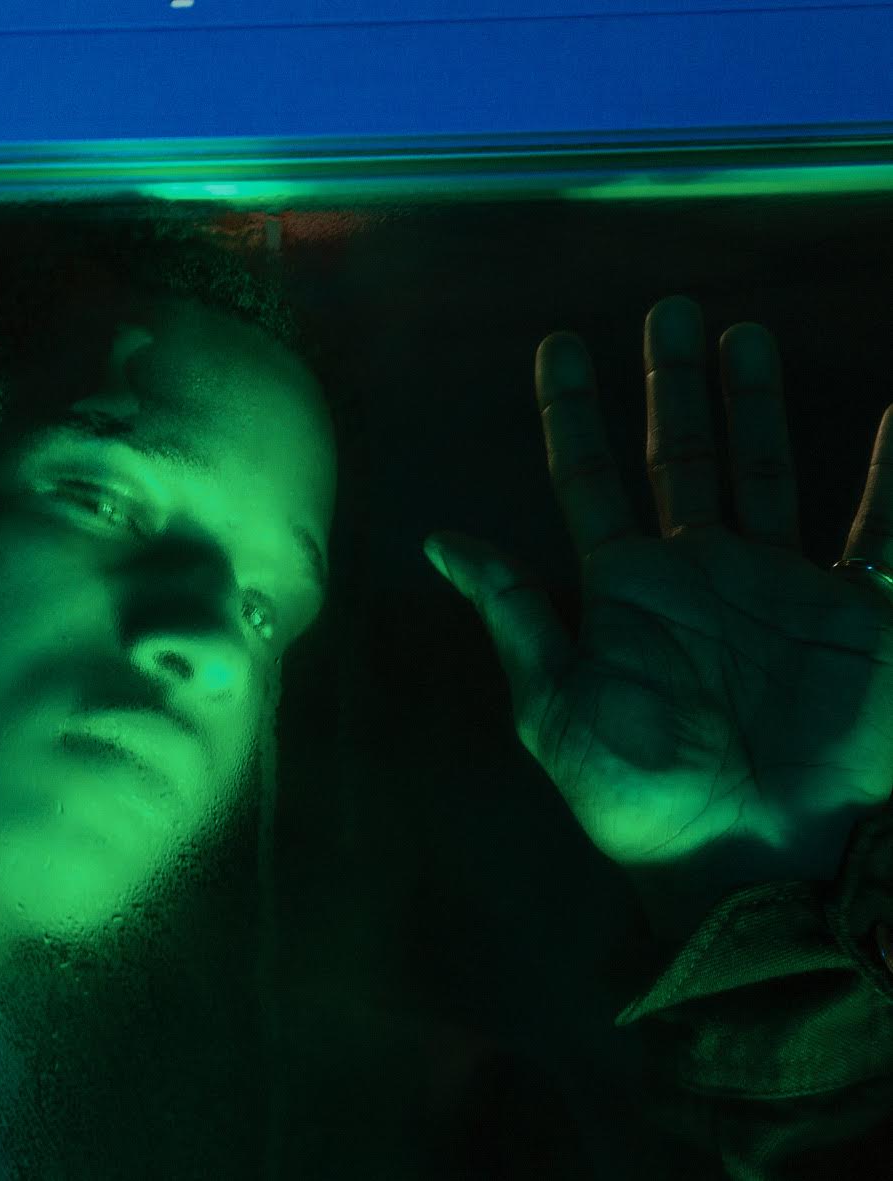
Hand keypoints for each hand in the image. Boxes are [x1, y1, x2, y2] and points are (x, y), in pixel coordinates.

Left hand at [425, 296, 892, 929]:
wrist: (757, 860)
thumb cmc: (643, 794)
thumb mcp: (557, 706)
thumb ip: (513, 614)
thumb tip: (438, 540)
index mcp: (623, 591)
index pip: (586, 480)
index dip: (569, 415)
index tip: (556, 347)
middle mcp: (698, 575)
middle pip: (678, 457)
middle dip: (668, 385)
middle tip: (666, 307)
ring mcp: (779, 589)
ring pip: (764, 472)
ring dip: (754, 405)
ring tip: (741, 332)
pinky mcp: (856, 615)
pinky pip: (881, 531)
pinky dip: (890, 476)